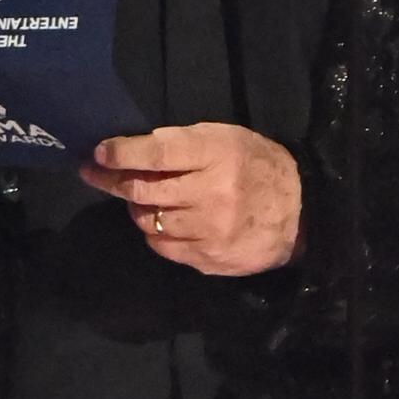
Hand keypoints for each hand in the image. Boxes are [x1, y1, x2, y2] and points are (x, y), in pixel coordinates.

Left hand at [81, 123, 301, 275]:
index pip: (158, 153)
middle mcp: (212, 193)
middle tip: (97, 173)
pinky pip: (163, 247)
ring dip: (139, 209)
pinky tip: (166, 222)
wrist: (301, 213)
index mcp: (218, 154)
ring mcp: (210, 230)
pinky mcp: (209, 259)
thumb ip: (185, 145)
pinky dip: (155, 234)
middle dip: (114, 181)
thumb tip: (134, 151)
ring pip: (149, 221)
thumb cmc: (258, 166)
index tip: (100, 152)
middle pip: (145, 190)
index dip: (123, 153)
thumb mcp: (227, 139)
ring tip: (144, 199)